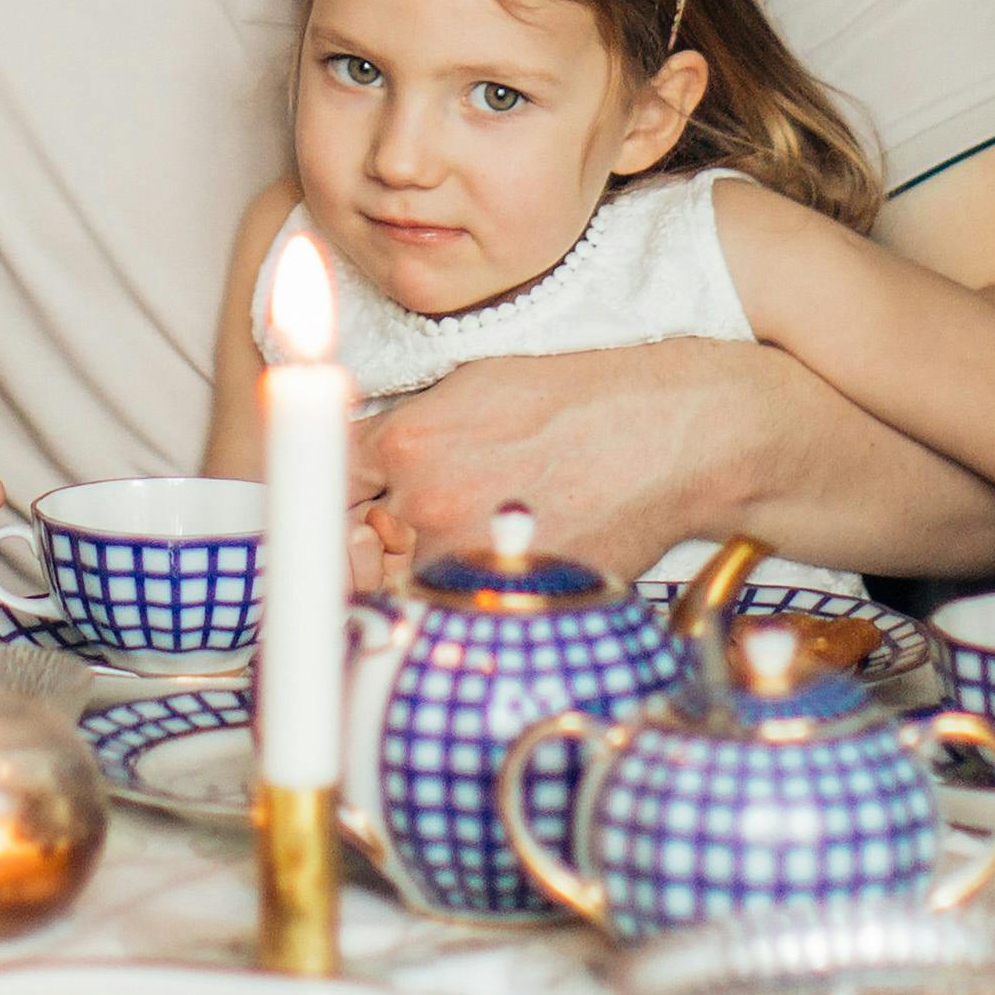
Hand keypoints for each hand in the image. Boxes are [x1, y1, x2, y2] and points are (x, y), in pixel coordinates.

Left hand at [343, 341, 760, 589]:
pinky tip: (514, 562)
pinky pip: (466, 612)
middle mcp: (425, 502)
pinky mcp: (514, 596)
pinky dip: (477, 599)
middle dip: (378, 543)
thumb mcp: (476, 382)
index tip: (331, 518)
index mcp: (407, 441)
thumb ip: (406, 428)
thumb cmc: (585, 398)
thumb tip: (360, 469)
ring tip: (487, 538)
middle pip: (359, 548)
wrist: (675, 434)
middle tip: (427, 526)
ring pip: (409, 588)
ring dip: (428, 576)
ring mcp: (470, 557)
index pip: (320, 487)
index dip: (324, 505)